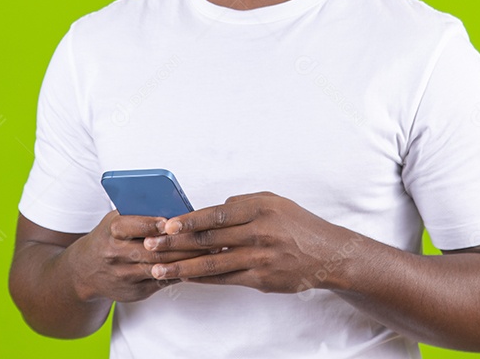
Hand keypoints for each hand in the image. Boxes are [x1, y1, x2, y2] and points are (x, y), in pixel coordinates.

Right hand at [70, 210, 214, 302]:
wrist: (84, 272)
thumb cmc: (108, 237)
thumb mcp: (115, 220)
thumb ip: (138, 213)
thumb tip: (173, 206)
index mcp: (111, 232)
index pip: (130, 226)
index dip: (149, 224)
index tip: (168, 221)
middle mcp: (116, 255)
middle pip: (151, 250)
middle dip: (179, 243)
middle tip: (204, 235)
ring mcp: (125, 276)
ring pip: (160, 268)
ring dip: (186, 260)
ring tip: (209, 250)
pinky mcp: (135, 292)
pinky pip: (162, 282)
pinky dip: (180, 274)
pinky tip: (198, 265)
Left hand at [141, 192, 351, 292]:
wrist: (329, 255)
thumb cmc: (299, 225)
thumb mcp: (275, 202)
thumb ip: (243, 203)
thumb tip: (213, 210)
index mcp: (261, 209)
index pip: (217, 214)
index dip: (189, 221)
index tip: (167, 225)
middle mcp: (260, 232)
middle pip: (210, 239)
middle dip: (176, 244)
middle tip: (150, 246)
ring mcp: (260, 258)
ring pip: (213, 263)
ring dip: (182, 267)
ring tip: (159, 269)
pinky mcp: (262, 279)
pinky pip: (225, 279)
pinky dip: (203, 278)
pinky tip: (185, 278)